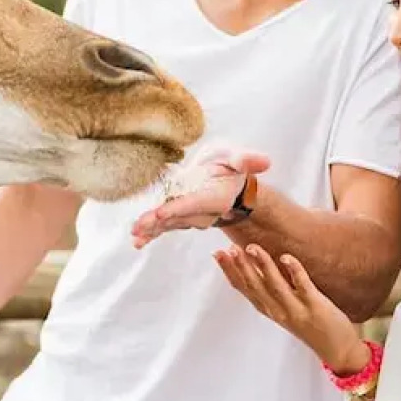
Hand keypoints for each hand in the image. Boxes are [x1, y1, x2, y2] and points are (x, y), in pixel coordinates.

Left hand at [129, 145, 270, 247]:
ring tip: (135, 235)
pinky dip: (151, 234)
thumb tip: (266, 161)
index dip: (178, 209)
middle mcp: (202, 211)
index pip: (194, 204)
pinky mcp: (180, 217)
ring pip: (169, 224)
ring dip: (151, 230)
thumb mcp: (237, 159)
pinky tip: (137, 241)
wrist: (228, 183)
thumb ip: (246, 160)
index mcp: (214, 197)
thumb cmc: (231, 169)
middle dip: (157, 222)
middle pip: (177, 217)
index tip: (161, 213)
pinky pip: (165, 227)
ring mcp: (190, 216)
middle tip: (138, 226)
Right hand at [214, 244, 364, 369]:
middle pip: (254, 286)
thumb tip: (257, 265)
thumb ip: (271, 290)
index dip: (229, 272)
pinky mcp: (315, 306)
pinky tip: (286, 257)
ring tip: (251, 248)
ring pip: (274, 285)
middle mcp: (278, 310)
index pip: (244, 289)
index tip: (218, 254)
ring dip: (262, 265)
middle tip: (228, 250)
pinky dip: (294, 271)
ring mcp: (296, 309)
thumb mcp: (284, 309)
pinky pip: (303, 286)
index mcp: (268, 309)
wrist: (337, 349)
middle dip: (240, 267)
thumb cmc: (311, 326)